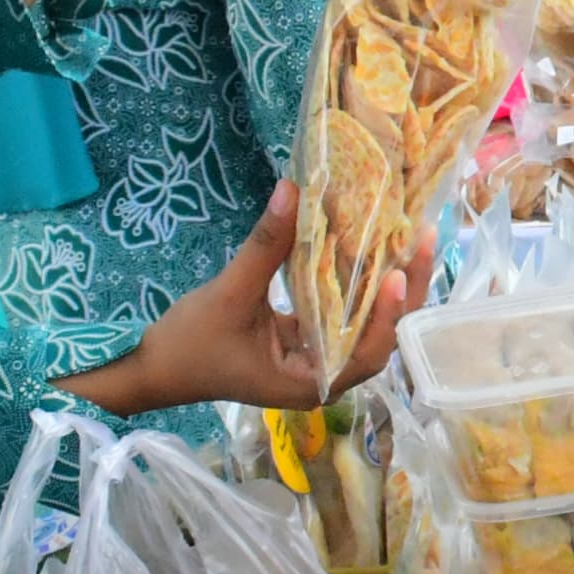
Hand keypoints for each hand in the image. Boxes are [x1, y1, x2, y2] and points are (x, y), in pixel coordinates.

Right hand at [62, 184, 416, 416]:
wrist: (150, 368)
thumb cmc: (189, 345)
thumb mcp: (230, 294)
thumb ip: (266, 246)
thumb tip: (293, 190)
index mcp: (310, 383)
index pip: (368, 354)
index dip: (388, 316)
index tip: (398, 274)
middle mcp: (323, 377)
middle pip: (380, 337)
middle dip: (406, 290)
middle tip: (423, 237)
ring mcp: (315, 360)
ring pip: (366, 324)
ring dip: (388, 285)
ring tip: (411, 238)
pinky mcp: (304, 342)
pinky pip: (343, 314)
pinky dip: (358, 285)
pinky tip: (374, 249)